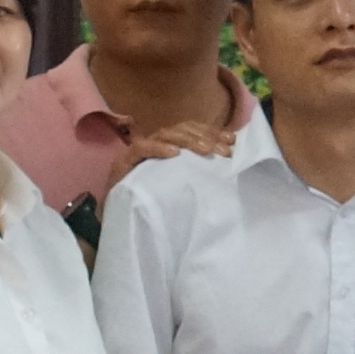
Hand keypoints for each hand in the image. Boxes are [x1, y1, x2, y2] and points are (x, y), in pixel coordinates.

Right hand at [104, 116, 239, 193]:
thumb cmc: (155, 206)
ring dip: (187, 139)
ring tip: (206, 149)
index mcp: (168, 148)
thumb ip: (199, 173)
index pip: (191, 129)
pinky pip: (141, 149)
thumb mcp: (183, 187)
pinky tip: (174, 153)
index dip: (212, 131)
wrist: (122, 224)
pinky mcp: (122, 164)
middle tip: (224, 150)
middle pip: (181, 129)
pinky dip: (158, 148)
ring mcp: (137, 153)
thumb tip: (228, 163)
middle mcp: (154, 145)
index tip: (232, 139)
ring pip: (164, 133)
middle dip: (205, 136)